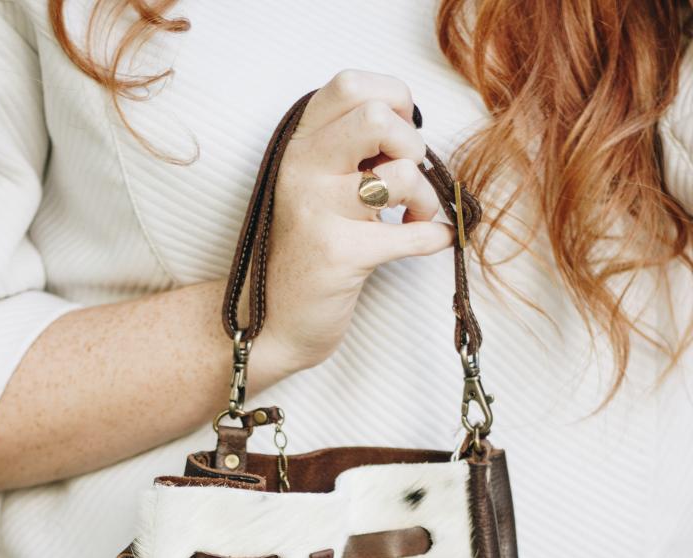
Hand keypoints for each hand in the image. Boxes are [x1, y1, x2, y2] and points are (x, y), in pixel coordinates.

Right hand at [259, 70, 453, 372]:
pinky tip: (434, 240)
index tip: (399, 137)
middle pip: (377, 117)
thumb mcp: (317, 187)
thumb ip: (350, 151)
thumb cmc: (308, 251)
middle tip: (408, 179)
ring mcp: (318, 211)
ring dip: (426, 200)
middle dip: (412, 147)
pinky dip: (434, 237)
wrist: (273, 322)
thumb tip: (411, 130)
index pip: (351, 86)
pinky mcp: (339, 254)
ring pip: (401, 175)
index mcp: (299, 145)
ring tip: (414, 218)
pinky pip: (411, 235)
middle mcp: (302, 169)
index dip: (393, 101)